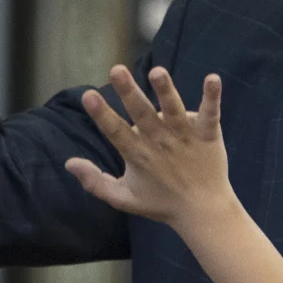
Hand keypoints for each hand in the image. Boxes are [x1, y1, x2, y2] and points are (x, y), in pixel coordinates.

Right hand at [66, 67, 235, 231]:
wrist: (204, 212)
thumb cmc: (161, 203)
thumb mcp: (123, 198)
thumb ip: (95, 182)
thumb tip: (68, 163)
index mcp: (138, 155)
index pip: (116, 132)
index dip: (101, 114)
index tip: (88, 94)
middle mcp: (160, 143)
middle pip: (142, 114)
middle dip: (129, 92)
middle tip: (117, 70)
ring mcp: (185, 137)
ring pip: (174, 110)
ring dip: (165, 90)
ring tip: (157, 72)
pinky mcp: (208, 135)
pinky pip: (211, 114)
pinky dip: (212, 97)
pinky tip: (213, 79)